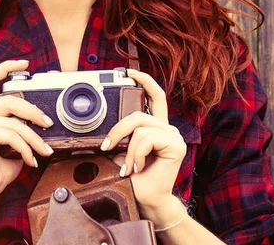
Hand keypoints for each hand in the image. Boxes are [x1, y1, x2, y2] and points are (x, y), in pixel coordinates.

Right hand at [0, 59, 54, 203]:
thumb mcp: (11, 140)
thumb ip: (18, 125)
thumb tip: (41, 117)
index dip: (7, 67)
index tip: (25, 63)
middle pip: (10, 100)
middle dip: (33, 111)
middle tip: (48, 124)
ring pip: (14, 121)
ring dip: (34, 137)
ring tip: (43, 150)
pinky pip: (11, 135)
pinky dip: (26, 148)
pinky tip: (30, 160)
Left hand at [102, 68, 186, 208]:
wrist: (147, 201)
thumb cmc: (134, 179)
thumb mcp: (121, 152)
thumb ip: (119, 136)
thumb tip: (97, 127)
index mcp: (156, 126)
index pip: (154, 96)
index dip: (144, 80)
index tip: (129, 72)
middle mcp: (167, 127)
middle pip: (139, 113)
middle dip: (119, 128)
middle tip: (107, 145)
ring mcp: (173, 135)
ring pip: (140, 127)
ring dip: (128, 149)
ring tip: (129, 167)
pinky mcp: (176, 145)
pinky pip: (146, 139)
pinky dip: (136, 154)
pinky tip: (139, 168)